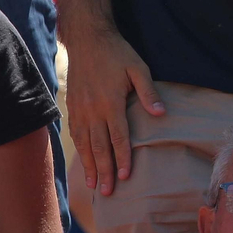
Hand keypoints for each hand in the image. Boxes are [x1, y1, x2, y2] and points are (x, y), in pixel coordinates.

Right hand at [62, 25, 166, 195]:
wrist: (88, 40)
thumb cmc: (117, 54)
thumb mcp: (138, 68)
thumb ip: (148, 92)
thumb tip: (160, 114)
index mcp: (111, 102)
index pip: (118, 136)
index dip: (122, 157)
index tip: (125, 176)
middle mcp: (93, 110)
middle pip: (100, 146)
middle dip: (105, 170)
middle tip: (108, 192)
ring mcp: (80, 109)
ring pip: (85, 144)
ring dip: (90, 166)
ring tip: (94, 186)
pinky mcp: (72, 106)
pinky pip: (75, 134)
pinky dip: (79, 151)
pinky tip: (83, 162)